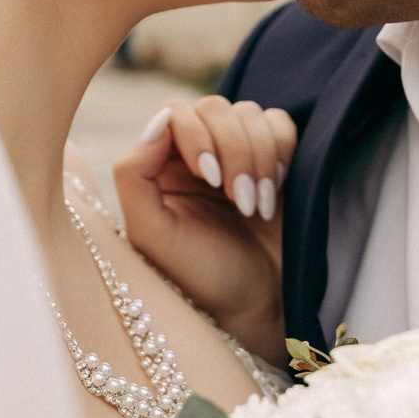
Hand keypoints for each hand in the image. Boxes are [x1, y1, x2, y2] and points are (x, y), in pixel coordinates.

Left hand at [109, 95, 298, 365]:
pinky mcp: (271, 161)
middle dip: (236, 151)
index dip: (198, 136)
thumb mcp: (151, 235)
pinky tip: (276, 192)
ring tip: (257, 207)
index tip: (212, 179)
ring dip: (260, 158)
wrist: (255, 309)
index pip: (176, 112)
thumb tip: (160, 120)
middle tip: (241, 202)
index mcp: (157, 166)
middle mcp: (192, 154)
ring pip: (250, 114)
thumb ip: (135, 174)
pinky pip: (280, 124)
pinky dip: (283, 151)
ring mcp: (233, 155)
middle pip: (215, 108)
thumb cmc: (199, 279)